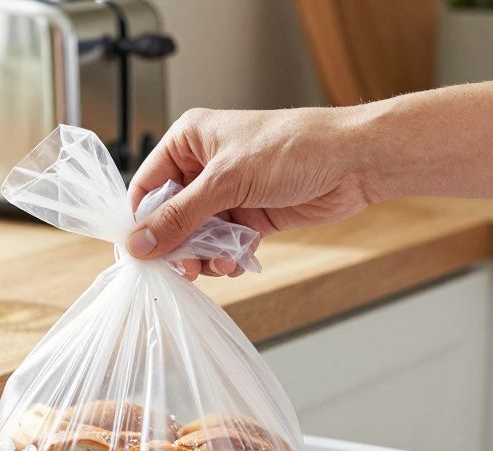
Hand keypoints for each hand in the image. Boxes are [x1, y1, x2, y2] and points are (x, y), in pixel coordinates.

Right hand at [127, 107, 379, 279]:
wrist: (353, 162)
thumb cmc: (294, 148)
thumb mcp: (227, 182)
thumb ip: (180, 216)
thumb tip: (139, 243)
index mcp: (190, 141)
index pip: (148, 185)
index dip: (141, 221)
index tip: (141, 253)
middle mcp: (206, 166)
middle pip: (171, 215)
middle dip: (176, 244)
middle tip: (183, 268)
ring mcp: (229, 192)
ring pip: (198, 235)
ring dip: (204, 256)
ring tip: (216, 266)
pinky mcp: (251, 215)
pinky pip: (225, 244)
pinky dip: (227, 257)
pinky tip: (237, 262)